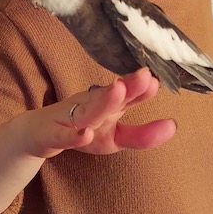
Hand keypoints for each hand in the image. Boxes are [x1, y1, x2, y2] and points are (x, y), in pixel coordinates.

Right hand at [22, 67, 176, 158]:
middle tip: (146, 76)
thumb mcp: (115, 137)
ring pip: (88, 111)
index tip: (159, 78)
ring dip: (104, 101)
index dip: (142, 88)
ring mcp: (70, 119)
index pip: (128, 95)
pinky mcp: (52, 135)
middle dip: (128, 87)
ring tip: (119, 91)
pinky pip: (62, 137)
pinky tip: (85, 134)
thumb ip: (142, 135)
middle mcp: (90, 107)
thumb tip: (173, 126)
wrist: (39, 134)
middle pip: (111, 97)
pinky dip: (73, 136)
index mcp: (107, 106)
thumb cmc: (80, 130)